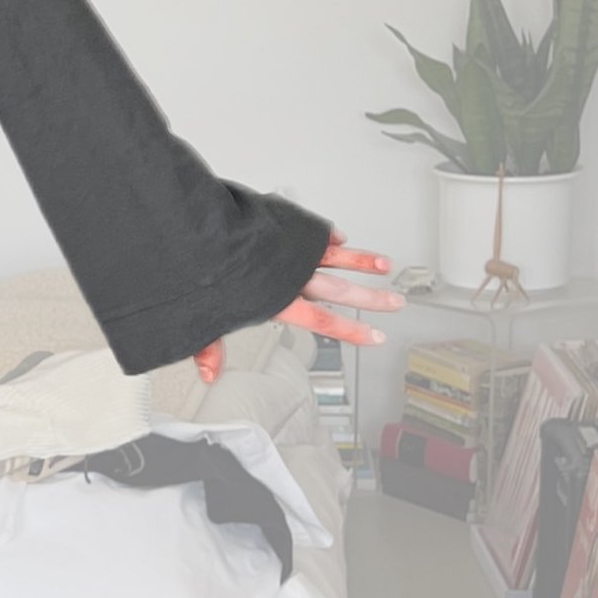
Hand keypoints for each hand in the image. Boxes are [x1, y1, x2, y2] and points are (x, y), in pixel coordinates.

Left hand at [193, 231, 401, 384]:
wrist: (201, 232)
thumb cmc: (203, 271)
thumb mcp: (208, 316)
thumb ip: (211, 346)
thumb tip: (209, 371)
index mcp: (278, 300)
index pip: (324, 321)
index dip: (352, 331)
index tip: (375, 336)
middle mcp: (291, 275)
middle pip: (342, 291)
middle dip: (372, 298)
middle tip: (395, 302)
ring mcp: (292, 249)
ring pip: (337, 257)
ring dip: (363, 261)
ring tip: (385, 265)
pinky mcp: (286, 226)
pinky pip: (314, 232)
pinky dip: (329, 235)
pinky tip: (341, 237)